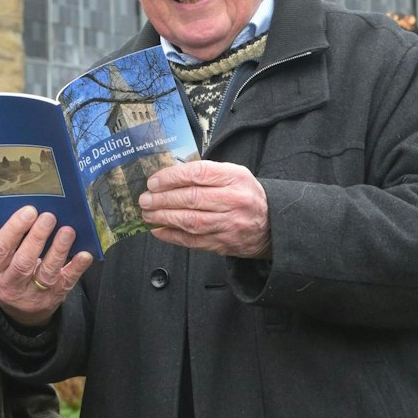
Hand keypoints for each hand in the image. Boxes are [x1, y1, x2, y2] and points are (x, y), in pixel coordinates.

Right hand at [0, 206, 93, 325]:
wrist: (21, 312)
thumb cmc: (11, 275)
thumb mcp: (1, 264)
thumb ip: (12, 243)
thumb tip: (34, 212)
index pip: (0, 249)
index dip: (14, 229)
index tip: (29, 211)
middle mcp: (11, 285)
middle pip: (23, 262)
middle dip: (37, 238)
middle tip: (49, 217)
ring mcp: (33, 294)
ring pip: (46, 273)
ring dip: (58, 250)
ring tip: (67, 231)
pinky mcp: (54, 298)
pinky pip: (66, 282)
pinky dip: (76, 268)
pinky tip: (84, 254)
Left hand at [139, 160, 271, 258]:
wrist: (272, 224)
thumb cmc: (247, 195)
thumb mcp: (235, 175)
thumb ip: (207, 173)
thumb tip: (170, 176)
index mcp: (235, 178)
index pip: (198, 174)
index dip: (172, 177)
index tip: (154, 181)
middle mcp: (233, 201)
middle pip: (192, 198)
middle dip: (163, 199)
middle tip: (145, 198)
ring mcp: (229, 224)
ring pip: (190, 221)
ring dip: (164, 217)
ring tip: (148, 213)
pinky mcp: (224, 243)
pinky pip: (193, 240)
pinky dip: (172, 235)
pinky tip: (159, 229)